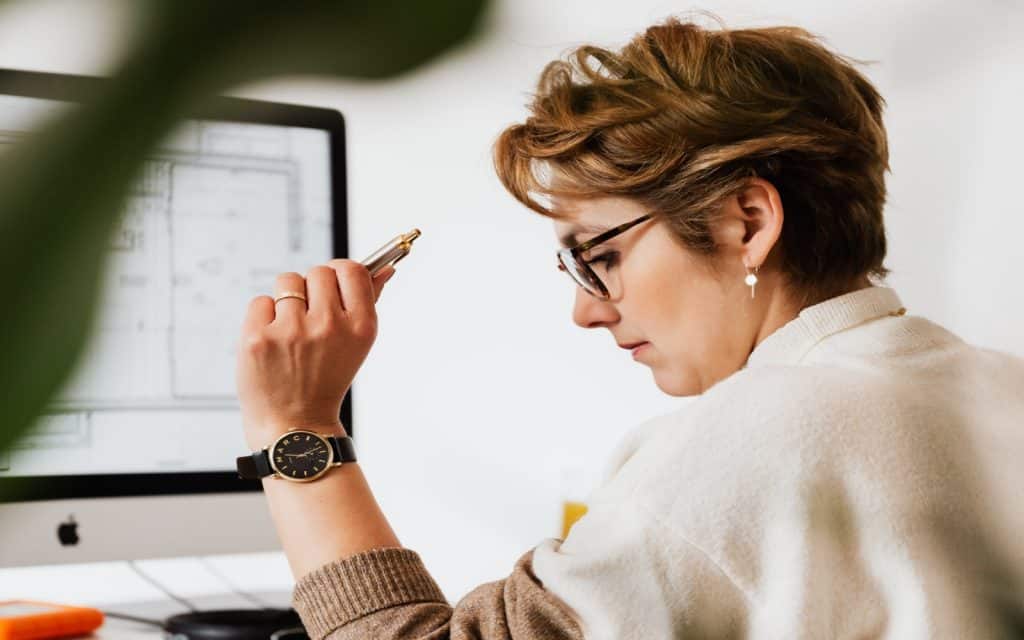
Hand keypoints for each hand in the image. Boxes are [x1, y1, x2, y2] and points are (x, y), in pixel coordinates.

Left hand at [236, 259, 395, 448]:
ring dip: (287, 299)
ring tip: (290, 330)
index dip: (341, 271)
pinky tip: (272, 342)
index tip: (334, 283)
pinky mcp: (258, 337)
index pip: (352, 270)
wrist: (295, 426)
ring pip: (287, 281)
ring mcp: (292, 331)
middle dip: (313, 287)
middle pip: (318, 272)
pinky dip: (264, 317)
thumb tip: (385, 269)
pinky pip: (261, 301)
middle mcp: (329, 326)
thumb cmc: (326, 382)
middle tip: (310, 316)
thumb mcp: (357, 345)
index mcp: (360, 327)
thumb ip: (368, 302)